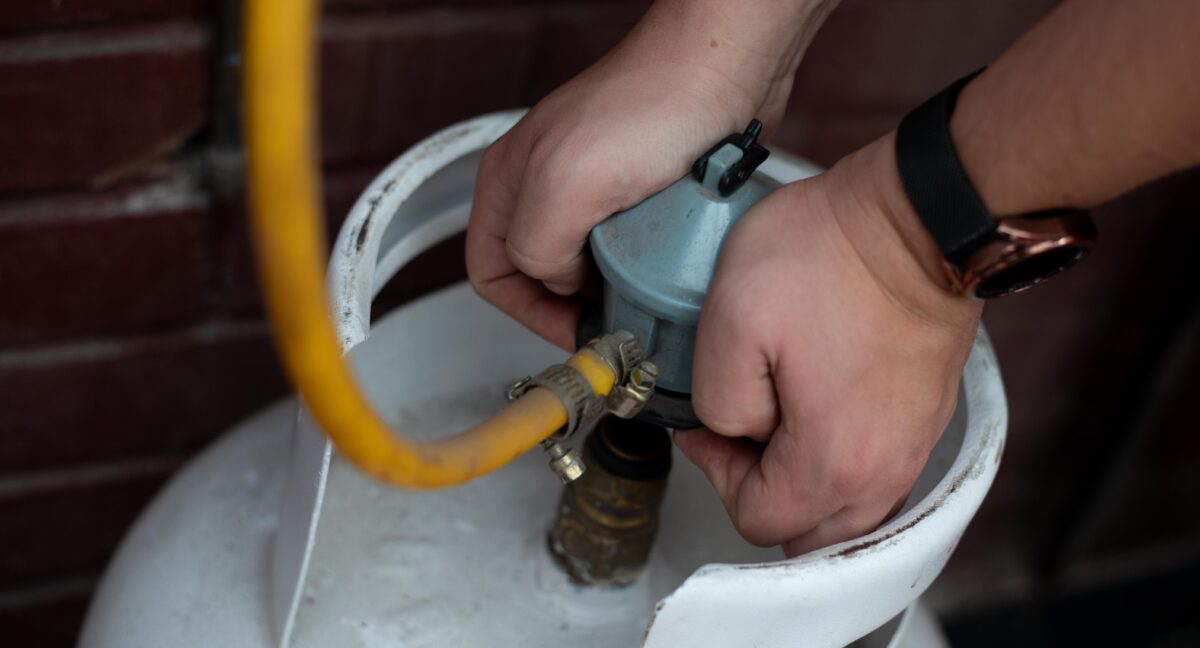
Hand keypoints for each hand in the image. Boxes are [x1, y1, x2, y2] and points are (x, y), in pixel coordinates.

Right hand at [466, 0, 835, 348]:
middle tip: (613, 322)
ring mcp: (595, 191)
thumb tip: (556, 283)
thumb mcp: (564, 186)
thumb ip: (535, 248)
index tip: (575, 331)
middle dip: (573, 306)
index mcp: (509, 183)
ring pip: (590, 268)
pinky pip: (634, 251)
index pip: (491, 274)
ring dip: (615, 289)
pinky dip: (648, 268)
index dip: (528, 312)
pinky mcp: (642, 193)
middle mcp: (546, 187)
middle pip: (541, 275)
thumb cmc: (651, 105)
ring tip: (643, 293)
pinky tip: (668, 266)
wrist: (725, 69)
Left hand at [674, 132, 982, 556]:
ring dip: (801, 481)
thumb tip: (734, 430)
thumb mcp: (731, 319)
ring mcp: (914, 447)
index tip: (707, 419)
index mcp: (832, 464)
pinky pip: (875, 473)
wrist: (919, 214)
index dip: (715, 470)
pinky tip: (818, 405)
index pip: (756, 518)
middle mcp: (884, 473)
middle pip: (807, 531)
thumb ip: (717, 400)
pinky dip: (839, 459)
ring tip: (779, 414)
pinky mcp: (925, 418)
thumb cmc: (829, 256)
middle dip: (761, 490)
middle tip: (743, 424)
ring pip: (844, 511)